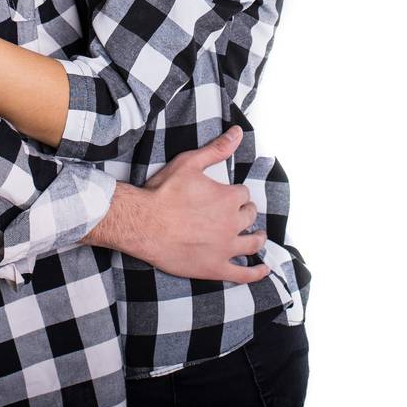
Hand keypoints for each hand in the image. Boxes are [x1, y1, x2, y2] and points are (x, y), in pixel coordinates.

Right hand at [88, 127, 270, 283]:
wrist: (142, 224)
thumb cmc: (163, 192)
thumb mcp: (189, 163)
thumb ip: (216, 149)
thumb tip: (237, 132)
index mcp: (229, 198)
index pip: (243, 195)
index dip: (236, 195)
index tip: (230, 196)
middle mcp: (232, 223)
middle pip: (249, 217)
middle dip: (246, 213)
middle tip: (240, 214)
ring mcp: (225, 248)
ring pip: (252, 243)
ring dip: (257, 238)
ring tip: (258, 237)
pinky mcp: (215, 268)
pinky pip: (243, 274)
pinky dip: (256, 272)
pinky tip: (263, 269)